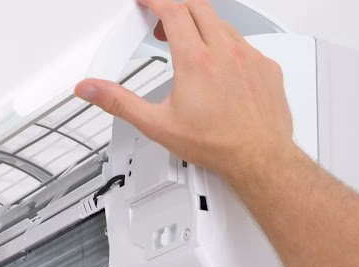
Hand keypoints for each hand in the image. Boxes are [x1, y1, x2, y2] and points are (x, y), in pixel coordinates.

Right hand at [75, 0, 295, 179]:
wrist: (259, 158)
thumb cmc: (217, 145)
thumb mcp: (157, 125)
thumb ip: (119, 102)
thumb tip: (91, 89)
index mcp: (195, 62)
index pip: (172, 10)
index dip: (155, 1)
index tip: (147, 2)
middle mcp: (225, 52)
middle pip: (198, 7)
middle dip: (175, 8)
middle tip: (162, 23)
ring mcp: (249, 57)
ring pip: (222, 23)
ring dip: (201, 26)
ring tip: (189, 46)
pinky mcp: (266, 66)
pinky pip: (244, 43)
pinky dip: (226, 45)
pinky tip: (219, 65)